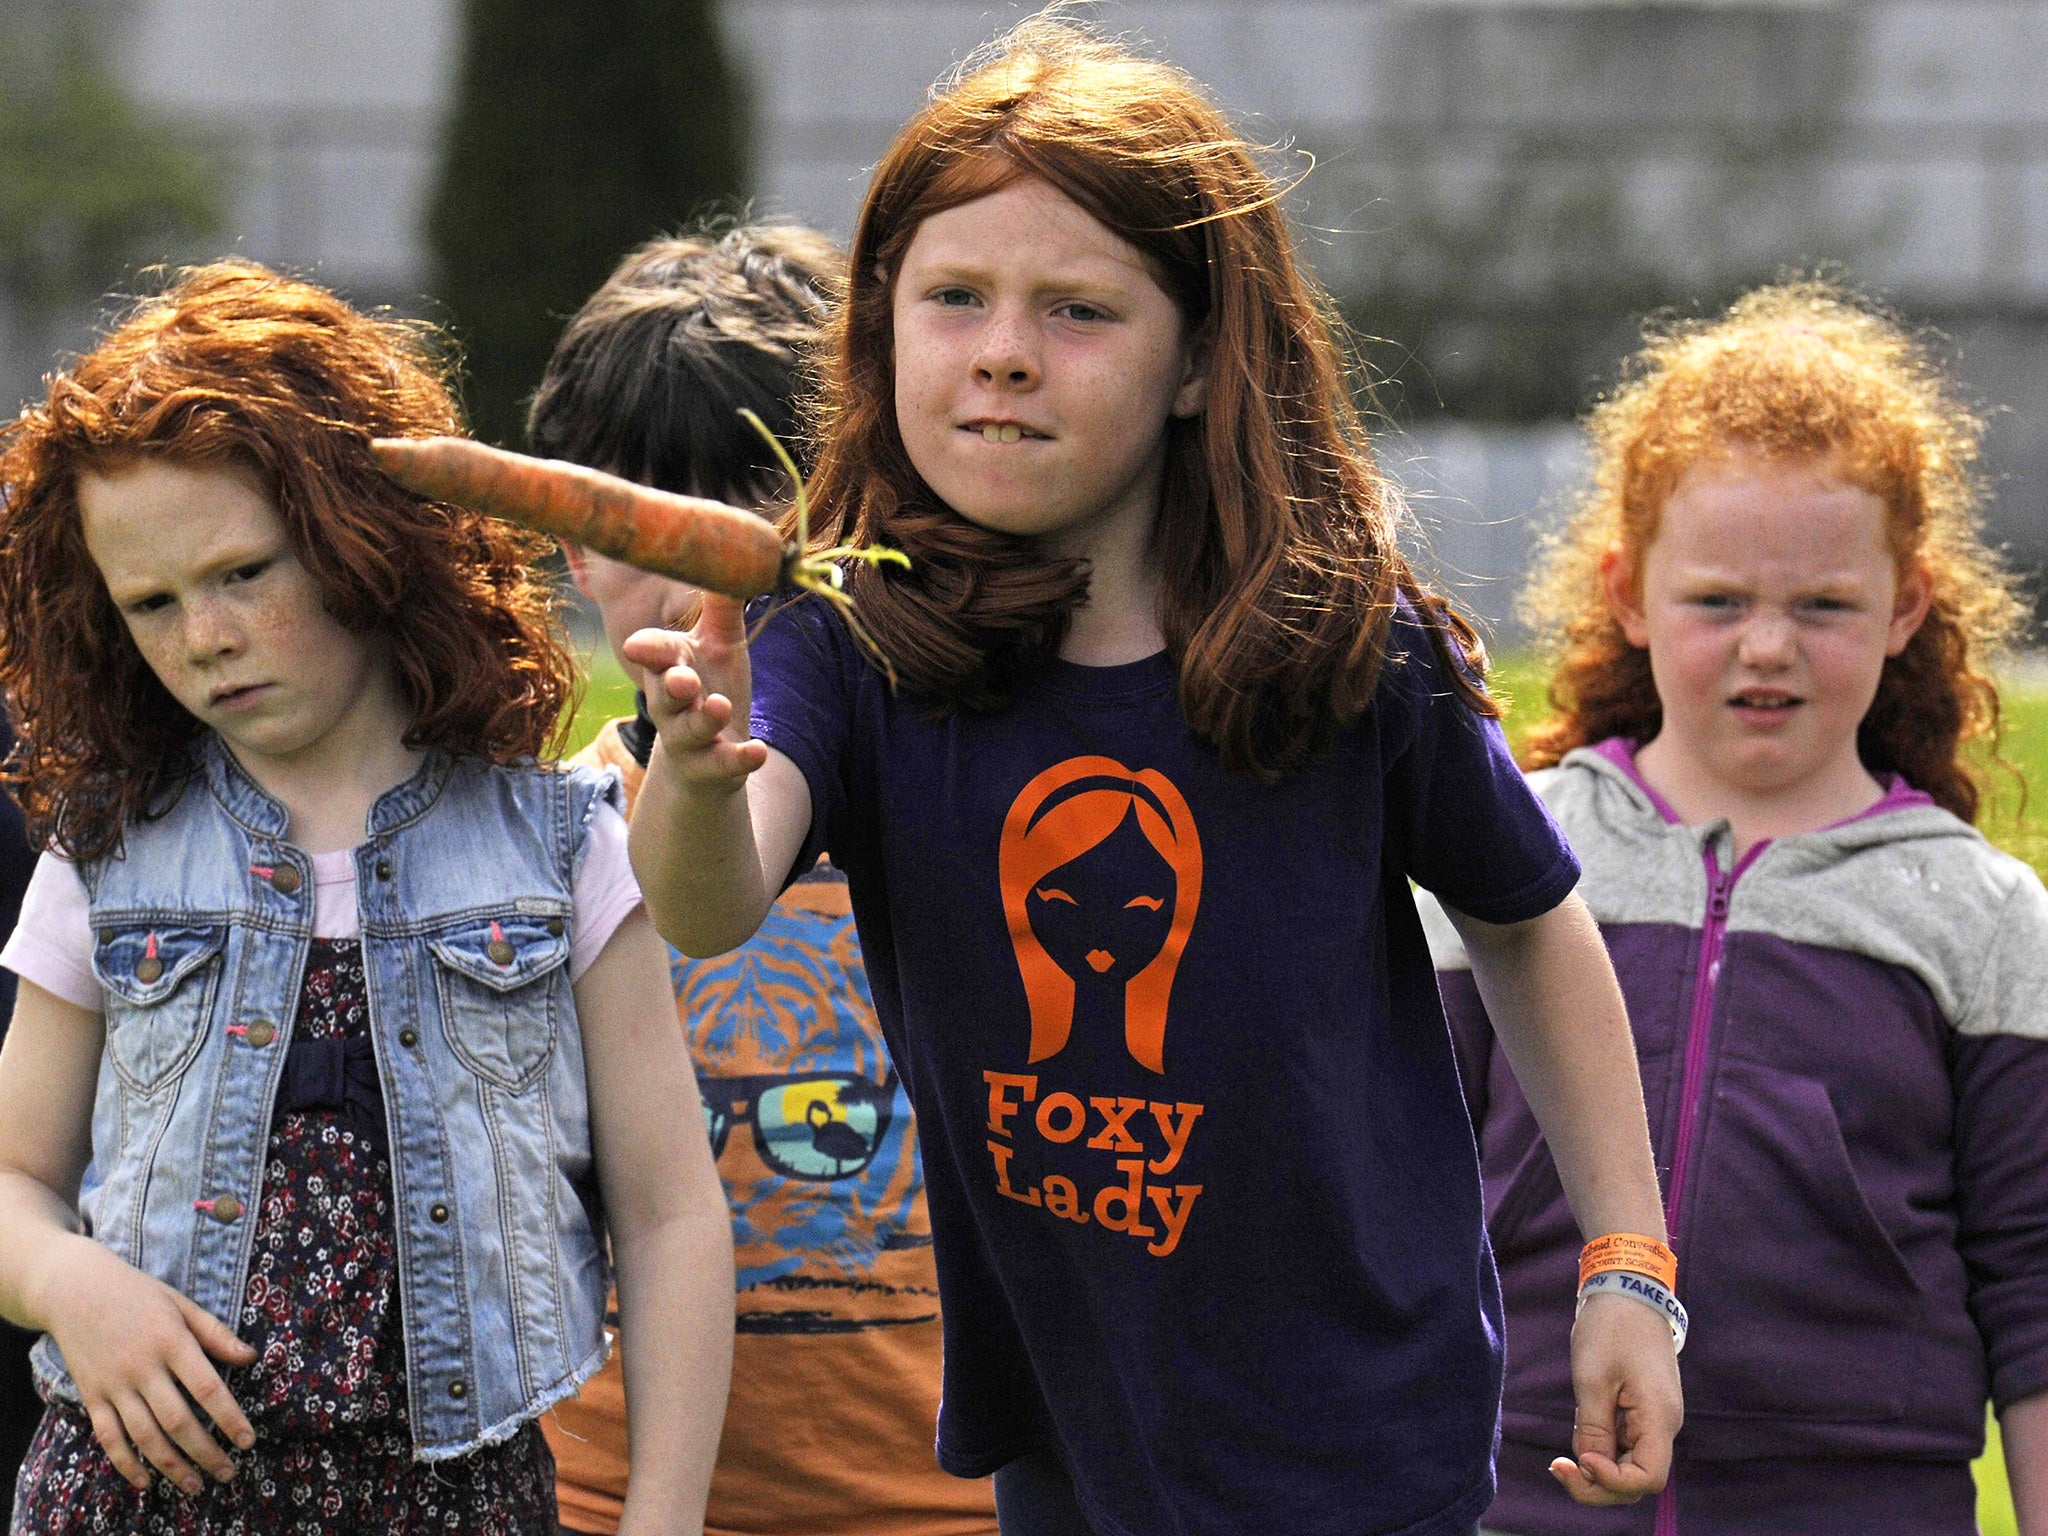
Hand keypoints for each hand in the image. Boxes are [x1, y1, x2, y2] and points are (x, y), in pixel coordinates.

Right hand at [40, 1236, 255, 1494]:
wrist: (75, 1290)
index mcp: (171, 1341)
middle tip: (228, 1473)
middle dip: (206, 1452)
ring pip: (144, 1436)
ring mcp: (114, 1385)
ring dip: (172, 1465)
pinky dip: (125, 1463)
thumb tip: (250, 1357)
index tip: (248, 1441)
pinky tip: (145, 1481)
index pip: (208, 1388)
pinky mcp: (91, 1396)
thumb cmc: (137, 1294)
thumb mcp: (181, 1304)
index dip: (230, 1418)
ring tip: (195, 1485)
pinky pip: (108, 1437)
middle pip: (178, 1420)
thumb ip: (215, 1333)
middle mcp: (142, 1368)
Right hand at [621, 593, 767, 792]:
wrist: (707, 756)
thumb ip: (722, 607)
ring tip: (719, 706)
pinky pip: (723, 764)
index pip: (653, 653)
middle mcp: (672, 702)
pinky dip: (740, 759)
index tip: (637, 646)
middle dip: (671, 686)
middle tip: (683, 679)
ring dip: (702, 719)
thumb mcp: (720, 643)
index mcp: (671, 665)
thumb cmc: (710, 685)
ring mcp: (689, 737)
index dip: (647, 650)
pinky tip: (758, 751)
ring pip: (688, 730)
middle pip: (663, 693)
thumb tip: (739, 552)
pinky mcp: (712, 766)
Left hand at [1550, 1290, 1682, 1504]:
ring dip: (1597, 1467)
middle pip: (1637, 1480)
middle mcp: (1663, 1425)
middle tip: (1558, 1468)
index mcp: (1659, 1419)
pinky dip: (1601, 1448)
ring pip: (1629, 1464)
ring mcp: (1654, 1418)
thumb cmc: (1610, 1329)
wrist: (1628, 1289)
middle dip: (1598, 1484)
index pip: (1647, 1480)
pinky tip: (1580, 1432)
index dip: (1611, 1482)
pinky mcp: (1643, 1410)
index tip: (1578, 1460)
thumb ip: (1594, 1429)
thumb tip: (1590, 1467)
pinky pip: (1624, 1444)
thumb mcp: (1592, 1380)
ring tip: (1564, 1454)